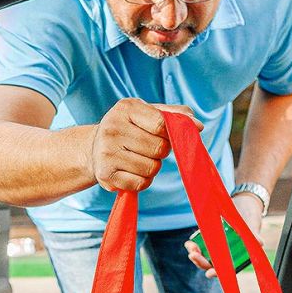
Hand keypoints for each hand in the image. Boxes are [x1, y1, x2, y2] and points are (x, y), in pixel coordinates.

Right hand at [87, 100, 202, 192]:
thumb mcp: (148, 113)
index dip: (171, 134)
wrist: (93, 148)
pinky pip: (141, 184)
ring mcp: (106, 153)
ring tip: (139, 158)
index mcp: (126, 108)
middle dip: (161, 151)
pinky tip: (132, 171)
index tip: (168, 136)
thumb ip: (174, 115)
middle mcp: (112, 128)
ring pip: (152, 168)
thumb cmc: (130, 128)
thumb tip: (197, 126)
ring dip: (153, 167)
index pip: (161, 124)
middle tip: (150, 148)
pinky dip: (143, 180)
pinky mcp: (106, 175)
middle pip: (159, 149)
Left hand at [184, 192, 264, 278]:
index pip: (225, 271)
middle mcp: (224, 257)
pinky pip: (198, 247)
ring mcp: (214, 249)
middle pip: (210, 265)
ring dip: (195, 254)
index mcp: (235, 259)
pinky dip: (193, 246)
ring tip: (190, 247)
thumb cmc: (249, 223)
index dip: (217, 273)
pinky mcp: (207, 240)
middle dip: (200, 262)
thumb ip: (254, 237)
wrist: (242, 209)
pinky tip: (190, 243)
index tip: (210, 273)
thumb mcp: (252, 228)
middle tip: (193, 255)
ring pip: (202, 257)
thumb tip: (260, 243)